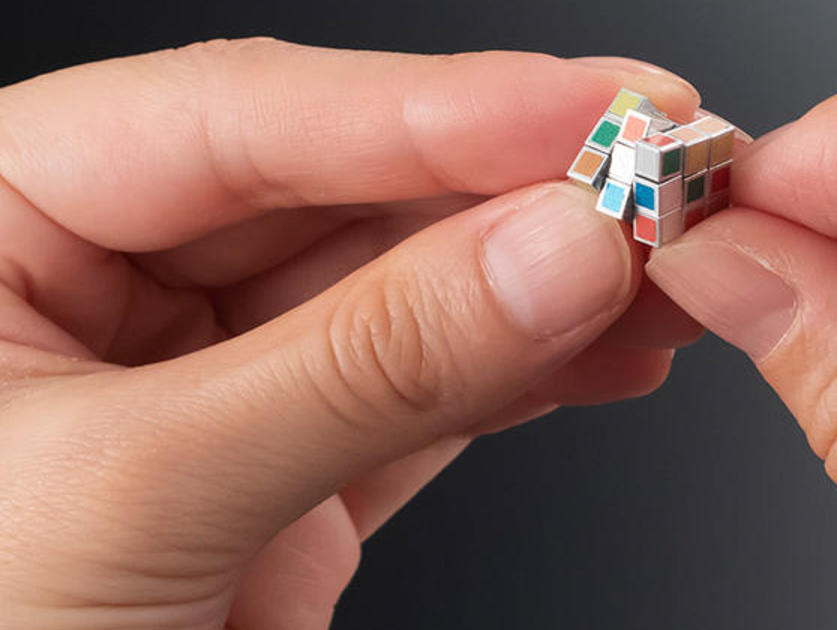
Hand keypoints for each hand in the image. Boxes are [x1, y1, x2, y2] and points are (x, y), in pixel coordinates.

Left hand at [0, 39, 701, 628]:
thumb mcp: (138, 501)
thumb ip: (361, 366)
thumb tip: (556, 253)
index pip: (240, 117)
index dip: (436, 106)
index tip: (592, 108)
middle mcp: (102, 275)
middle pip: (342, 192)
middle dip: (512, 190)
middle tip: (654, 178)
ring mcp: (204, 372)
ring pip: (400, 293)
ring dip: (542, 284)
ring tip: (666, 268)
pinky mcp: (279, 464)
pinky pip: (417, 396)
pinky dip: (523, 380)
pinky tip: (612, 354)